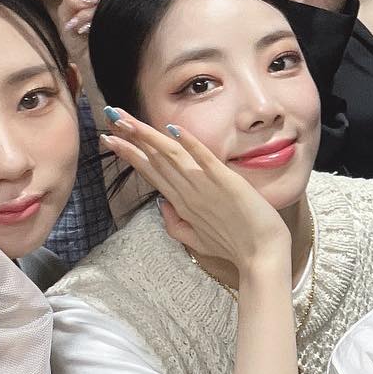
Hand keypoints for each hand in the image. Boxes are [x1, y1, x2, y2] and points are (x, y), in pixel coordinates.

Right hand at [99, 108, 290, 276]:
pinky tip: (174, 129)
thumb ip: (174, 223)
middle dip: (131, 137)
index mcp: (181, 204)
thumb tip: (160, 204)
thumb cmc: (234, 247)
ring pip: (171, 156)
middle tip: (110, 117)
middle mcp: (188, 193)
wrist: (262, 257)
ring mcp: (205, 187)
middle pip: (155, 160)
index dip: (130, 153)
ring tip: (128, 120)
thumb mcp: (196, 239)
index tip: (110, 137)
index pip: (151, 172)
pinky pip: (205, 159)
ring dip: (149, 136)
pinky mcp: (226, 182)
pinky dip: (190, 144)